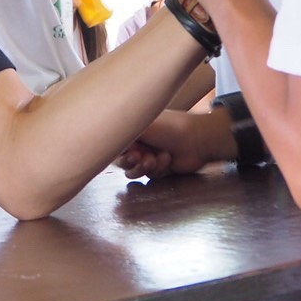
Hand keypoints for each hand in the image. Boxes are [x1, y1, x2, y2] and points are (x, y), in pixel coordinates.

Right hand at [116, 108, 231, 178]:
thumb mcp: (142, 124)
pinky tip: (168, 159)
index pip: (114, 145)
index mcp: (133, 129)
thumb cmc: (169, 127)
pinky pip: (149, 175)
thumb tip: (103, 137)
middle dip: (132, 161)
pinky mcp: (160, 168)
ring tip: (155, 159)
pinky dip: (158, 168)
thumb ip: (121, 131)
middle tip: (141, 156)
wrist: (197, 140)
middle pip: (122, 161)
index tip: (129, 151)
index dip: (120, 152)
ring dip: (144, 167)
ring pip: (134, 171)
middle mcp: (139, 142)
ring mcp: (149, 156)